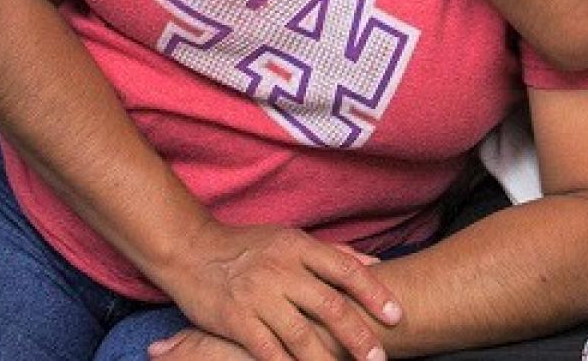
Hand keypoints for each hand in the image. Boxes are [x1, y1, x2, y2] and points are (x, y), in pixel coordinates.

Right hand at [164, 220, 398, 360]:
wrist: (192, 251)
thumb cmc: (247, 246)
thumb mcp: (290, 238)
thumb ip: (331, 252)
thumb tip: (374, 261)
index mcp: (298, 246)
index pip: (345, 269)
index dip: (373, 292)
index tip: (395, 315)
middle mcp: (281, 269)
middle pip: (329, 305)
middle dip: (358, 335)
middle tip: (378, 358)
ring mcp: (258, 295)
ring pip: (301, 335)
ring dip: (326, 360)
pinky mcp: (236, 320)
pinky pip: (268, 350)